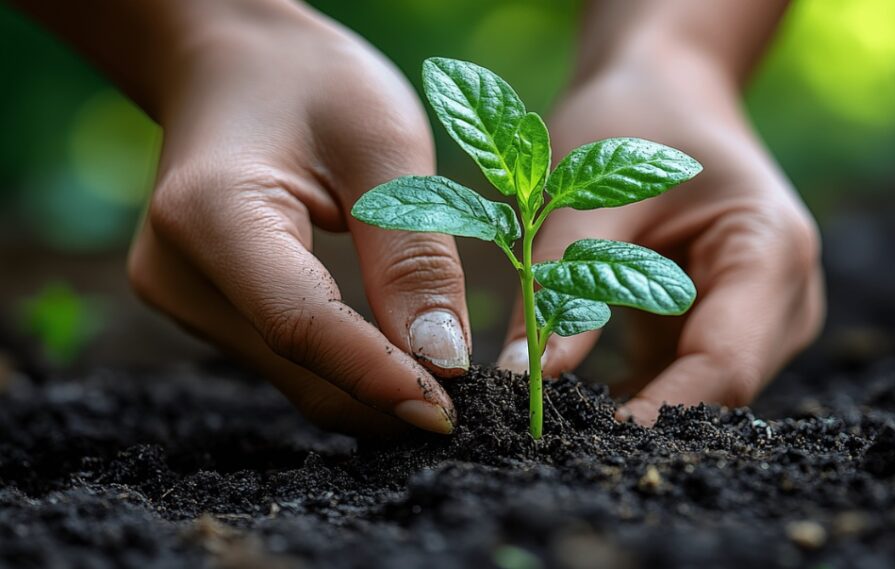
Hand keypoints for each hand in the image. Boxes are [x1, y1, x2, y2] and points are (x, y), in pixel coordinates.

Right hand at [127, 3, 468, 434]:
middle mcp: (176, 270)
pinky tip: (400, 358)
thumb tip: (444, 359)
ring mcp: (179, 296)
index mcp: (212, 212)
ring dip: (370, 388)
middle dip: (385, 395)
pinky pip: (286, 358)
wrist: (233, 65)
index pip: (301, 323)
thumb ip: (412, 251)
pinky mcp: (201, 308)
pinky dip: (346, 366)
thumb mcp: (382, 144)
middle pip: (297, 365)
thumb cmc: (312, 83)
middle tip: (472, 406)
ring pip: (293, 375)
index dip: (379, 376)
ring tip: (446, 381)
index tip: (450, 413)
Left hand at [498, 56, 824, 424]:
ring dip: (636, 411)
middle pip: (720, 389)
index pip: (725, 362)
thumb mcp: (587, 192)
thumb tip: (520, 379)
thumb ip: (560, 284)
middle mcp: (784, 295)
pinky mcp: (723, 327)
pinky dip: (635, 394)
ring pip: (702, 394)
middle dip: (644, 419)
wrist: (665, 89)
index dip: (660, 412)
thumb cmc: (633, 118)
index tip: (583, 441)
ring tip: (560, 425)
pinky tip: (579, 404)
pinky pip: (683, 379)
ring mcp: (760, 318)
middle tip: (555, 440)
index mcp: (771, 248)